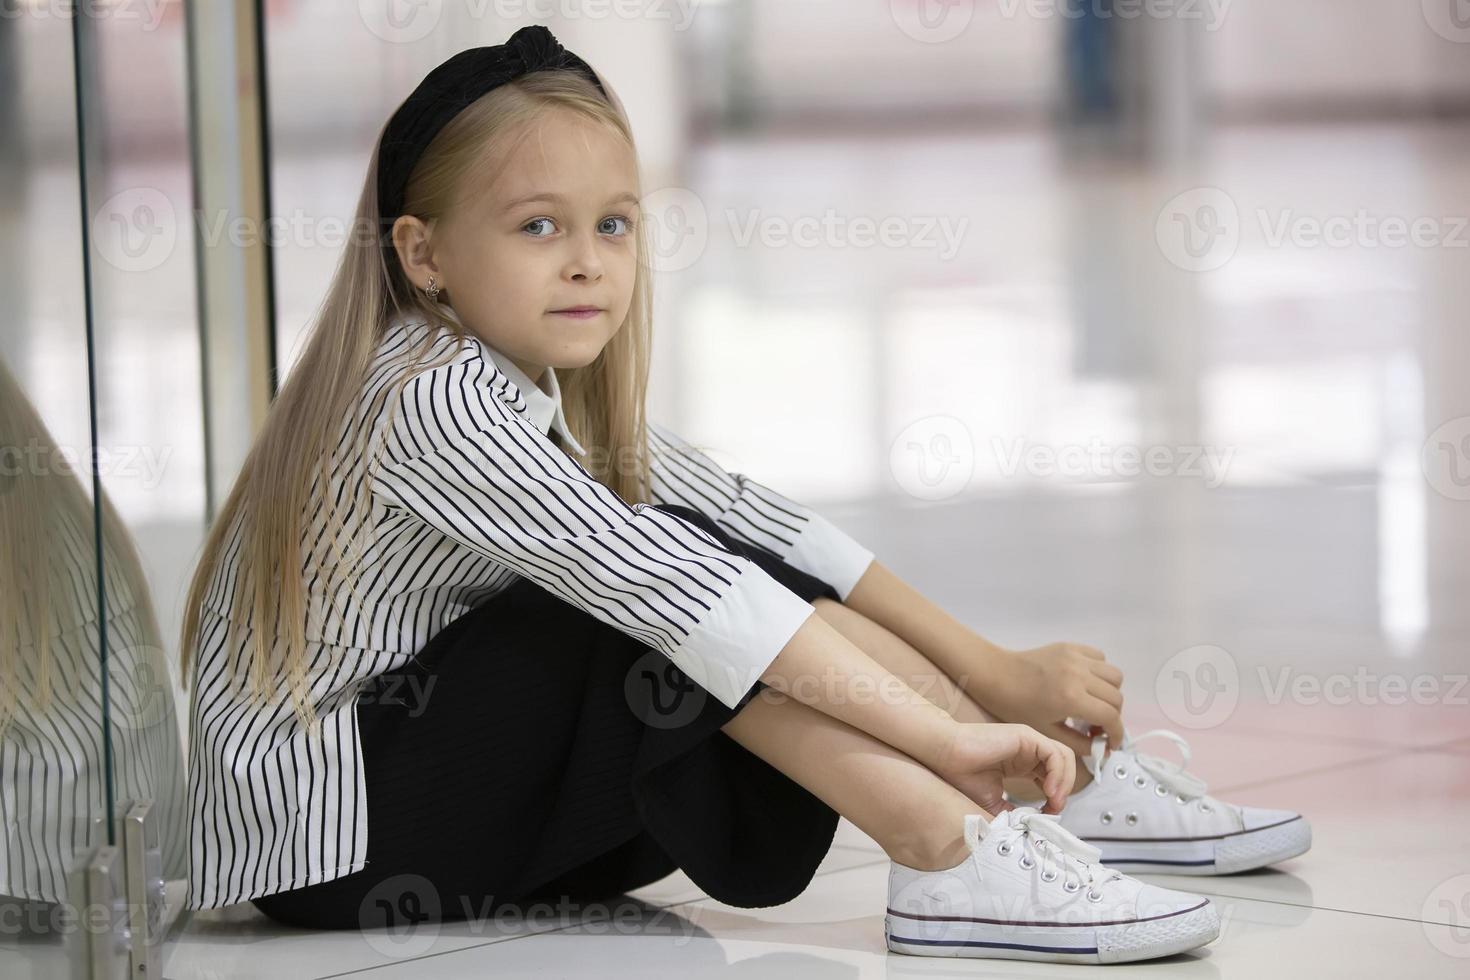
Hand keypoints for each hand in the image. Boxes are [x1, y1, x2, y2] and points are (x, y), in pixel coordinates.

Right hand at [929, 722, 1075, 815]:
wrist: (945, 757)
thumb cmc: (961, 776)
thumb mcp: (993, 802)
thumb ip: (1012, 813)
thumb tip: (1029, 828)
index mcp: (1020, 762)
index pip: (1051, 776)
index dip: (1055, 797)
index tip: (1046, 815)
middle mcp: (1027, 750)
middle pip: (1063, 767)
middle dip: (1064, 790)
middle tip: (1054, 810)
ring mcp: (1028, 741)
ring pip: (1064, 758)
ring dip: (1065, 783)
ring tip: (1054, 802)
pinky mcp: (1026, 736)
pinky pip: (1055, 754)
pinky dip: (1058, 774)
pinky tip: (1048, 791)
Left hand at [965, 642, 1125, 757]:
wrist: (997, 675)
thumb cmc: (1016, 707)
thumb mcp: (1047, 732)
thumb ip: (1079, 744)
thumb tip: (1102, 748)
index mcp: (1071, 698)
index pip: (1111, 717)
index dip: (1116, 734)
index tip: (1110, 743)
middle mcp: (1079, 674)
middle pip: (1116, 697)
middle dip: (1113, 716)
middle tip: (1096, 726)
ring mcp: (1076, 657)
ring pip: (1114, 676)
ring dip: (1110, 693)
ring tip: (1093, 704)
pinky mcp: (1071, 647)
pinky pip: (1100, 658)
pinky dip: (1100, 673)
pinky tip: (1086, 684)